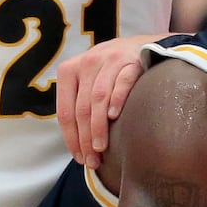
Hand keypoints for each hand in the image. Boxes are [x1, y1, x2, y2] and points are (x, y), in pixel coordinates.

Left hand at [56, 33, 152, 169]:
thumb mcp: (88, 81)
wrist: (140, 46)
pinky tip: (115, 116)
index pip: (66, 111)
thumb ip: (78, 104)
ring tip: (101, 148)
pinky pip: (122, 82)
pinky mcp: (131, 60)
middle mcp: (87, 62)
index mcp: (69, 70)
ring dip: (98, 127)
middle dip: (85, 138)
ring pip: (98, 98)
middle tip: (92, 160)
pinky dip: (117, 99)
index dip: (71, 138)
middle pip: (82, 108)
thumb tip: (76, 146)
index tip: (79, 158)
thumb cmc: (110, 73)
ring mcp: (109, 60)